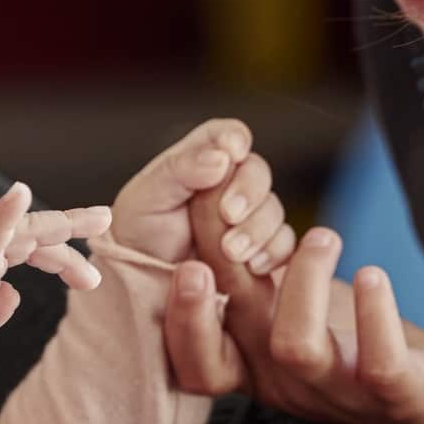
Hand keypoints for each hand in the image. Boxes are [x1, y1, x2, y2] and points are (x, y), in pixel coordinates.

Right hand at [0, 182, 108, 379]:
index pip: (10, 239)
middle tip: (105, 220)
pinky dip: (5, 217)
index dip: (46, 244)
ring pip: (23, 230)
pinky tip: (21, 194)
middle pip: (24, 228)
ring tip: (102, 221)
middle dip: (66, 225)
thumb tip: (11, 296)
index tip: (76, 255)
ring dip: (66, 225)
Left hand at [109, 118, 298, 271]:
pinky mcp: (262, 250)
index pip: (228, 136)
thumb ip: (180, 169)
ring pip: (273, 210)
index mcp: (201, 161)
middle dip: (248, 193)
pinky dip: (273, 252)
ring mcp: (249, 218)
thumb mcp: (146, 197)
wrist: (144, 287)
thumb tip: (222, 157)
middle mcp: (230, 186)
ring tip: (231, 252)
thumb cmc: (140, 236)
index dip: (235, 139)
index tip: (233, 152)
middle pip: (258, 173)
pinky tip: (252, 265)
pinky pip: (283, 244)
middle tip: (228, 215)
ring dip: (258, 230)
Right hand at [162, 222, 423, 423]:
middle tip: (220, 219)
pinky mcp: (396, 393)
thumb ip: (254, 283)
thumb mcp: (295, 318)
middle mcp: (288, 385)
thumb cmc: (357, 350)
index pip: (196, 361)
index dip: (180, 318)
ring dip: (303, 281)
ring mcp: (339, 393)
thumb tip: (214, 207)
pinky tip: (372, 274)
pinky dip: (374, 313)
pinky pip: (380, 361)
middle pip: (229, 345)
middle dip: (213, 288)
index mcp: (257, 368)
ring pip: (295, 345)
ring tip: (323, 235)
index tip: (182, 258)